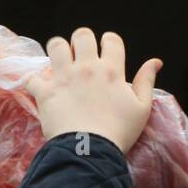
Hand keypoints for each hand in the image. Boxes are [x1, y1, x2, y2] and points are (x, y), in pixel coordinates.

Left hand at [25, 28, 159, 152]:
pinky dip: (33, 80)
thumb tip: (155, 62)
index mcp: (111, 70)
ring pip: (56, 45)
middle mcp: (86, 68)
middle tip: (81, 55)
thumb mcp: (142, 108)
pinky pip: (32, 77)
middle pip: (82, 35)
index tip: (107, 51)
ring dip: (58, 51)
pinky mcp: (45, 92)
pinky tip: (39, 86)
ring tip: (60, 63)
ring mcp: (63, 78)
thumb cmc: (118, 132)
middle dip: (82, 41)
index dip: (109, 42)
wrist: (90, 152)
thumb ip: (146, 82)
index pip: (111, 40)